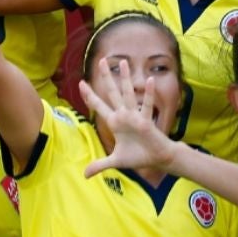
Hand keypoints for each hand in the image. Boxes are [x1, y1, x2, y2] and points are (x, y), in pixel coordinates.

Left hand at [80, 58, 176, 176]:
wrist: (156, 158)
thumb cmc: (138, 156)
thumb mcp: (115, 161)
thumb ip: (99, 165)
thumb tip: (84, 175)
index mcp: (115, 122)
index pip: (99, 106)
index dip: (89, 95)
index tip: (80, 83)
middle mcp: (123, 115)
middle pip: (112, 92)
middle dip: (106, 77)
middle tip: (101, 60)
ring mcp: (134, 116)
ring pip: (127, 94)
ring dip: (125, 79)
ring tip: (123, 63)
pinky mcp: (145, 121)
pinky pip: (146, 105)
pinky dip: (148, 94)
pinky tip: (149, 81)